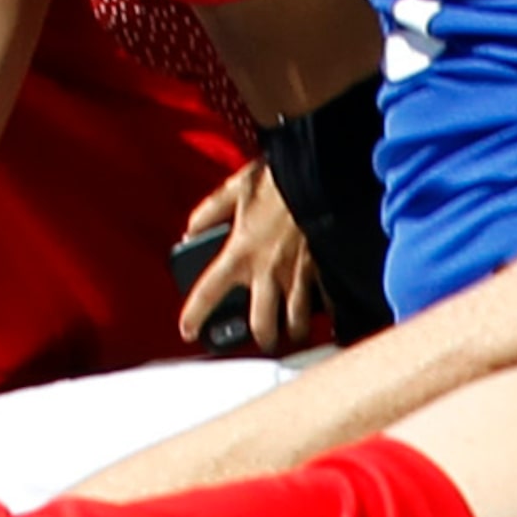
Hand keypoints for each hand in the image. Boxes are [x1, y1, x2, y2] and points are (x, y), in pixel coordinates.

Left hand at [174, 162, 320, 352]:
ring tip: (292, 333)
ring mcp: (297, 275)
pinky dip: (328, 314)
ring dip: (293, 331)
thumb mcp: (234, 190)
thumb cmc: (277, 182)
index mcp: (240, 252)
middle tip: (263, 339)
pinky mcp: (323, 271)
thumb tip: (191, 230)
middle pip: (262, 323)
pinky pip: (327, 303)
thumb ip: (209, 212)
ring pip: (296, 321)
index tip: (187, 331)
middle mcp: (267, 271)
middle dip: (263, 337)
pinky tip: (328, 318)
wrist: (319, 177)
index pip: (209, 292)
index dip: (195, 315)